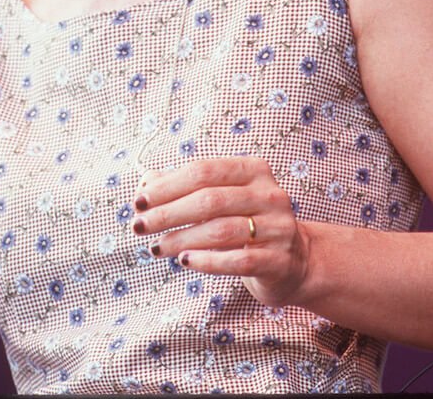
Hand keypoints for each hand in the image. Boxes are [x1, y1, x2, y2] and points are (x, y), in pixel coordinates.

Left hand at [131, 157, 310, 306]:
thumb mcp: (221, 200)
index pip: (204, 171)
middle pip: (210, 200)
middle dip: (168, 213)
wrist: (294, 261)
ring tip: (156, 248)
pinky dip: (207, 261)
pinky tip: (184, 261)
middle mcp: (269, 195)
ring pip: (221, 230)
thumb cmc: (247, 224)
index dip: (167, 186)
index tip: (139, 201)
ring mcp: (278, 228)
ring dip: (181, 239)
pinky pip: (238, 260)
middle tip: (139, 226)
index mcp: (253, 170)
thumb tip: (145, 183)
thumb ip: (184, 188)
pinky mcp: (279, 261)